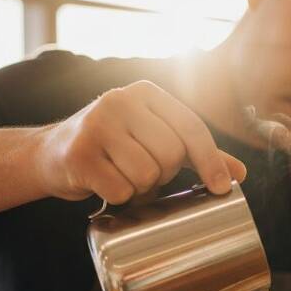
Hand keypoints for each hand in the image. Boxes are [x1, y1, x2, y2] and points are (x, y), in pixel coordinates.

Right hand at [33, 80, 246, 203]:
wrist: (49, 155)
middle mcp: (120, 100)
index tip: (223, 188)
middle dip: (163, 175)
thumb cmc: (111, 149)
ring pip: (146, 174)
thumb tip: (240, 174)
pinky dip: (118, 198)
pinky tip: (104, 185)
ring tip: (122, 178)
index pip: (191, 126)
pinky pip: (121, 190)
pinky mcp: (79, 154)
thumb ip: (195, 153)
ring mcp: (97, 124)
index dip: (211, 160)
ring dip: (139, 188)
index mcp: (145, 92)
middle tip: (143, 173)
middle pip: (171, 154)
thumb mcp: (153, 141)